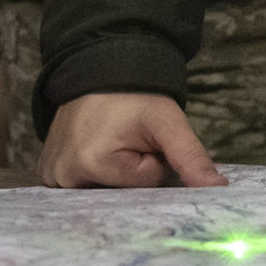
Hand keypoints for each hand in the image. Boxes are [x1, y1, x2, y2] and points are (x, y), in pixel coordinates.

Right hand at [38, 91, 223, 188]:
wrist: (99, 70)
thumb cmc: (133, 94)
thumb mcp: (167, 122)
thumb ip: (191, 157)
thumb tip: (218, 191)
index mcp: (92, 164)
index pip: (145, 185)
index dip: (152, 161)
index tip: (140, 137)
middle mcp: (63, 176)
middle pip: (120, 195)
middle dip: (132, 172)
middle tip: (124, 139)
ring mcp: (50, 177)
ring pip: (103, 194)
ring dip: (113, 175)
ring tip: (108, 142)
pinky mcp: (47, 175)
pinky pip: (82, 189)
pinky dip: (94, 176)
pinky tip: (94, 150)